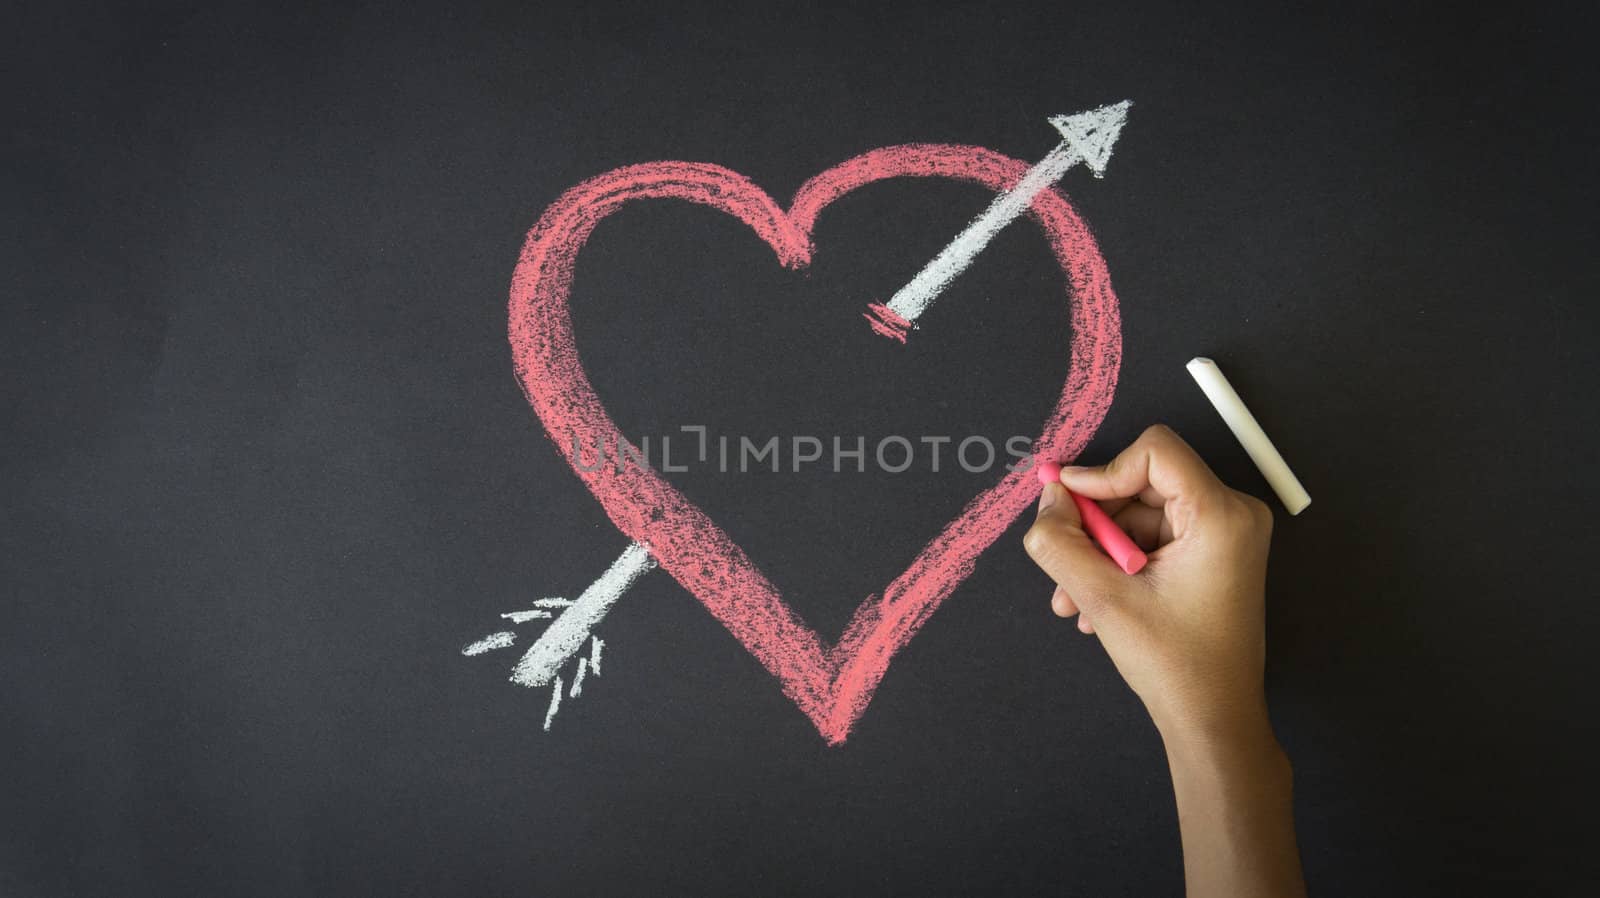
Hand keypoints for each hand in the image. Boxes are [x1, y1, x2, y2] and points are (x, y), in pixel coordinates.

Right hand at [1023, 424, 1275, 740]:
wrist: (1213, 720)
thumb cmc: (1174, 664)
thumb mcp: (1101, 598)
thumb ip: (1060, 542)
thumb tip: (1047, 500)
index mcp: (1221, 515)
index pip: (1155, 452)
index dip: (1102, 472)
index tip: (1065, 504)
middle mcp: (1232, 514)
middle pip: (1142, 484)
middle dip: (1094, 523)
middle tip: (1063, 565)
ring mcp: (1226, 535)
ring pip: (1141, 515)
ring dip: (1099, 551)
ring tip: (1073, 600)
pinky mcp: (1214, 555)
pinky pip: (1153, 538)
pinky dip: (1119, 563)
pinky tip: (1094, 603)